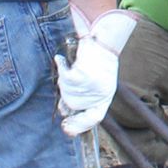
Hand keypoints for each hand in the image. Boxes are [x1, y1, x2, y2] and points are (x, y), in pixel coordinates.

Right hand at [54, 8, 136, 136]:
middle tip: (67, 80)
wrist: (103, 38)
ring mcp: (94, 85)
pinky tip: (62, 59)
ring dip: (63, 79)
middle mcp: (102, 93)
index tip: (67, 129)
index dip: (80, 125)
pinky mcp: (84, 74)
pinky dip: (61, 67)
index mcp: (107, 96)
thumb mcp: (97, 81)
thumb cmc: (97, 58)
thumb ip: (84, 96)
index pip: (94, 118)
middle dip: (65, 95)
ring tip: (70, 66)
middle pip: (73, 104)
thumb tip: (63, 112)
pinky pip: (65, 78)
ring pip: (67, 91)